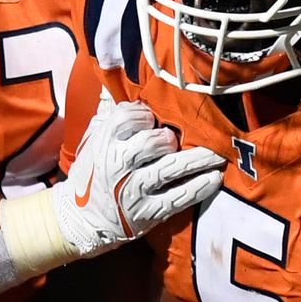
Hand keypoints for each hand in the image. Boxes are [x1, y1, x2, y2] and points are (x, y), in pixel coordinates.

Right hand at [51, 99, 224, 255]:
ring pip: (169, 168)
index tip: (153, 119)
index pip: (126, 117)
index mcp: (104, 142)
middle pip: (151, 141)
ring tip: (217, 153)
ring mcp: (133, 190)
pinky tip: (214, 178)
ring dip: (197, 159)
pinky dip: (198, 187)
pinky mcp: (147, 212)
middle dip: (169, 138)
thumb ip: (109, 113)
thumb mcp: (93, 141)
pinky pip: (178, 197)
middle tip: (178, 139)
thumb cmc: (94, 173)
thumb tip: (124, 81)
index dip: (144, 114)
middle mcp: (117, 165)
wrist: (83, 220)